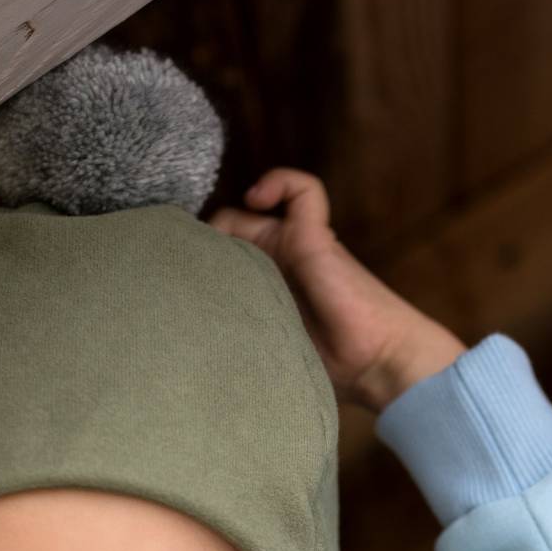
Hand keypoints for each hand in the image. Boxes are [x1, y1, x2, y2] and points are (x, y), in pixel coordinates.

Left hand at [206, 168, 466, 411]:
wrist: (376, 365)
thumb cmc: (327, 369)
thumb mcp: (264, 351)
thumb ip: (235, 335)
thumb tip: (185, 345)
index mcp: (261, 291)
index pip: (218, 262)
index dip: (194, 264)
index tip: (175, 279)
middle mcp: (275, 265)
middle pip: (223, 238)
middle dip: (199, 249)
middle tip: (182, 269)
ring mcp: (296, 247)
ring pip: (249, 213)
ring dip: (223, 223)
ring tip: (210, 245)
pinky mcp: (315, 237)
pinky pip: (301, 191)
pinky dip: (281, 181)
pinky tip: (259, 198)